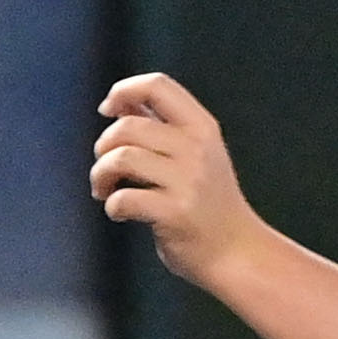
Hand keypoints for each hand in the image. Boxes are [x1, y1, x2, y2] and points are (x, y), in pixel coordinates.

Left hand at [89, 72, 266, 286]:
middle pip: (128, 126)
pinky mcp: (176, 214)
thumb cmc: (208, 203)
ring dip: (100, 174)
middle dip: (103, 146)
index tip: (107, 109)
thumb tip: (121, 102)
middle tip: (105, 169)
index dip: (124, 90)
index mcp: (202, 127)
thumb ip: (161, 126)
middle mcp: (197, 149)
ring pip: (121, 158)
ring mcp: (188, 181)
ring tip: (103, 190)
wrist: (237, 253)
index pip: (157, 85)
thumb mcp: (196, 154)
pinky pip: (124, 198)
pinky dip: (112, 205)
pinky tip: (120, 212)